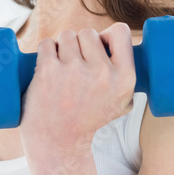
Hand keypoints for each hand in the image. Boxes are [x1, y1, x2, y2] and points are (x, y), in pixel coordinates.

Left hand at [19, 22, 135, 161]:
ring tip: (62, 68)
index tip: (99, 46)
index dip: (107, 35)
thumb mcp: (121, 102)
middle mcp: (102, 73)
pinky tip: (48, 68)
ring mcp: (74, 70)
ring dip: (62, 47)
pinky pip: (46, 43)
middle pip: (89, 33)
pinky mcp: (48, 70)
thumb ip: (127, 75)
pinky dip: (45, 51)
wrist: (59, 142)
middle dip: (80, 44)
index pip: (121, 32)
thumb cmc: (89, 119)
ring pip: (67, 35)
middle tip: (75, 66)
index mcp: (125, 79)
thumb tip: (128, 43)